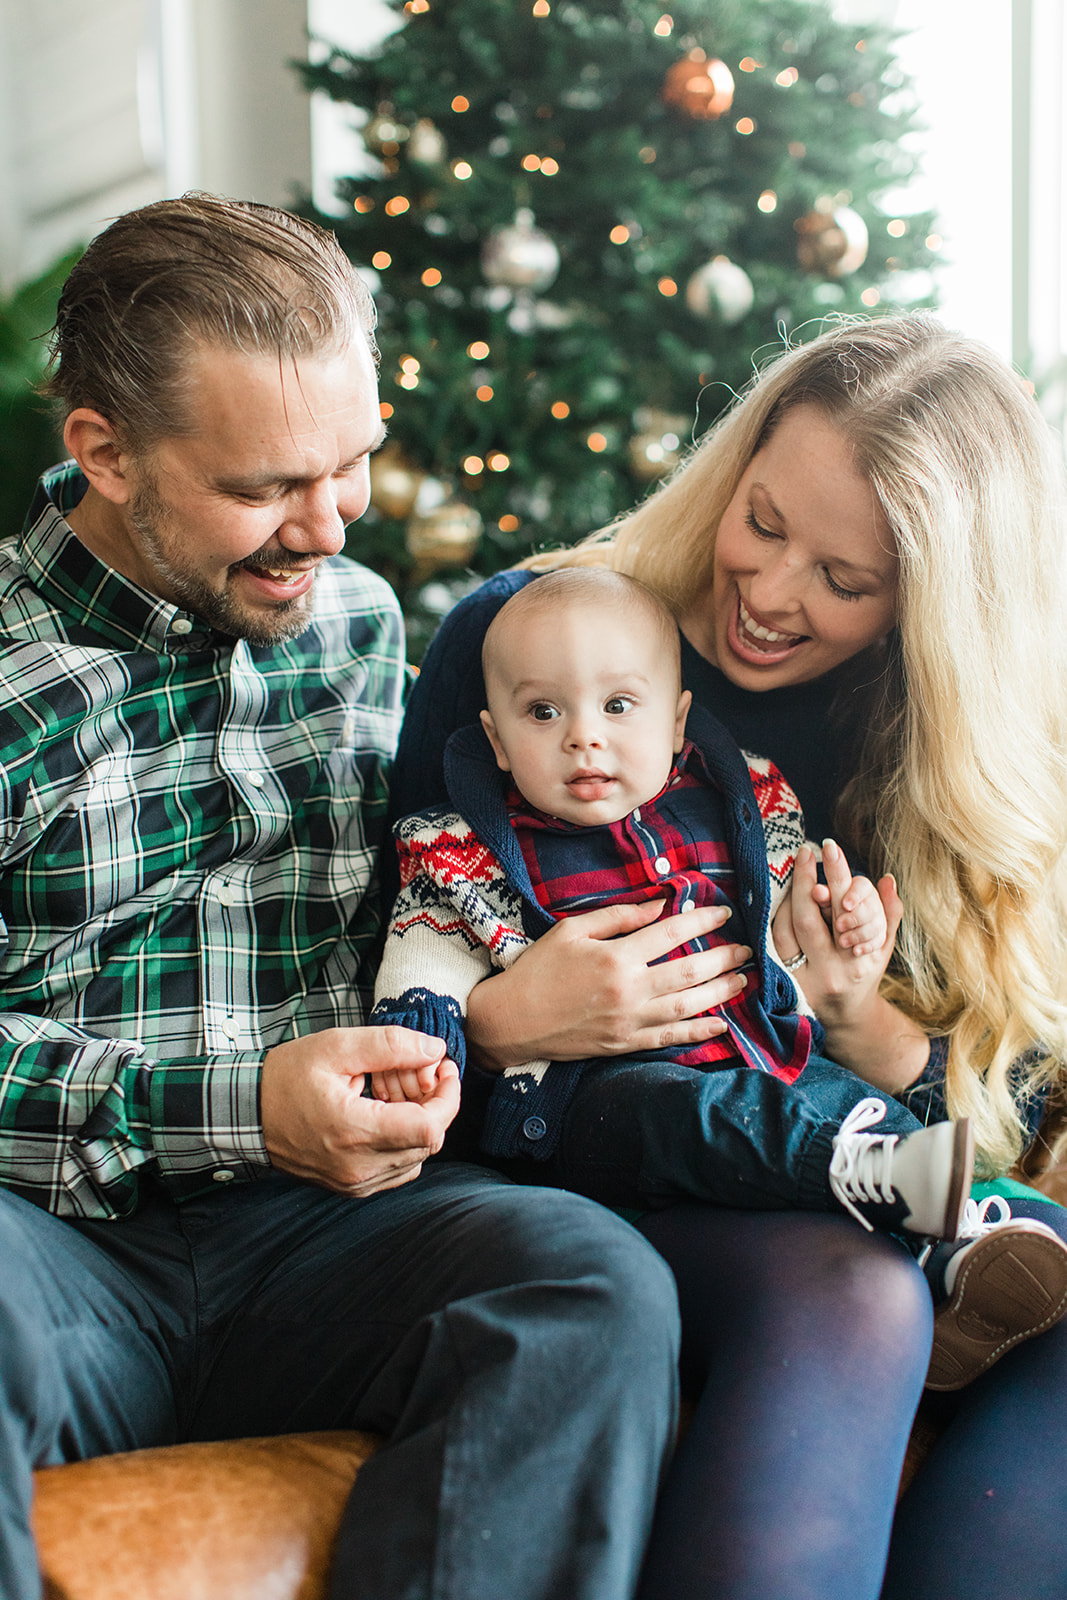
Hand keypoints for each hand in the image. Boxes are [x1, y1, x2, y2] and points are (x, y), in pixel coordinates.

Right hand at [261, 1027, 459, 1195]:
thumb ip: (390, 1045)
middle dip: (436, 1104)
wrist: (247, 1114)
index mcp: (354, 1131)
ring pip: (417, 1157)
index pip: (430, 1128)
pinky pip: (398, 1169)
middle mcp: (358, 1167)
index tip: (444, 1069)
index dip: (448, 1097)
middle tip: (421, 1072)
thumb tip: (436, 1051)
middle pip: (428, 1142)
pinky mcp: (352, 1188)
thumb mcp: (336, 1047)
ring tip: (397, 1093)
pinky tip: (386, 1115)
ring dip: (420, 1123)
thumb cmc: (287, 1077)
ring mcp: (355, 1183)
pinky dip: (404, 1142)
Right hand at [464, 899, 751, 1070]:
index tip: (723, 914)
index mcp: (615, 957)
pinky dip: (698, 1032)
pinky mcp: (625, 1045)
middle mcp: (628, 990)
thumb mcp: (571, 931)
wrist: (511, 1021)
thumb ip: (616, 917)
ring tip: (742, 980)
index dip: (702, 920)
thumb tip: (658, 906)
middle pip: (689, 971)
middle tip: (747, 949)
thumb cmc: (537, 970)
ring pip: (687, 1006)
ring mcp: (629, 1022)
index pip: (671, 933)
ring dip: (720, 993)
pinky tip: (721, 1024)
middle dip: (723, 958)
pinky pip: (670, 1038)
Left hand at [774, 841, 926, 1090]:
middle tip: (806, 851)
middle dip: (807, 879)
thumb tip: (886, 880)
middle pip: (812, 917)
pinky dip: (777, 916)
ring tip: (797, 869)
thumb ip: (888, 914)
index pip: (848, 911)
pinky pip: (775, 942)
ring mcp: (805, 977)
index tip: (829, 847)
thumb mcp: (884, 948)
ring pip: (788, 928)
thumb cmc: (865, 973)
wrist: (844, 1019)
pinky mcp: (785, 982)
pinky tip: (783, 897)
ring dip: (789, 895)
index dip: (837, 877)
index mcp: (862, 958)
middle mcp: (833, 969)